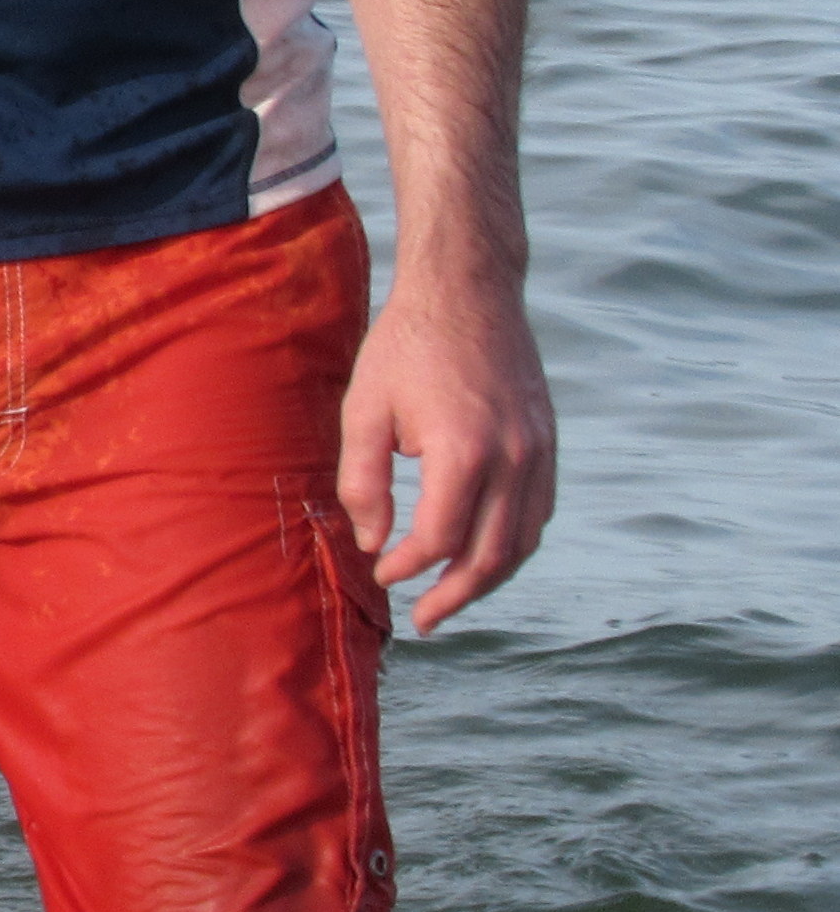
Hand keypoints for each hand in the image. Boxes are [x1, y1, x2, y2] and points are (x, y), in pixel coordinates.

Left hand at [338, 268, 555, 627]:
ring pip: (524, 540)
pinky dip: (515, 543)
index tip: (382, 572)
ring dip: (490, 578)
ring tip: (454, 599)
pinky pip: (540, 511)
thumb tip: (373, 542)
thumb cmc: (406, 346)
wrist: (469, 291)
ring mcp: (540, 451)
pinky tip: (486, 554)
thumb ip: (364, 482)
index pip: (440, 539)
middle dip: (455, 595)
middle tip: (424, 619)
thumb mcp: (363, 410)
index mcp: (464, 452)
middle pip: (491, 555)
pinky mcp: (549, 442)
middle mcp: (514, 458)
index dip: (408, 566)